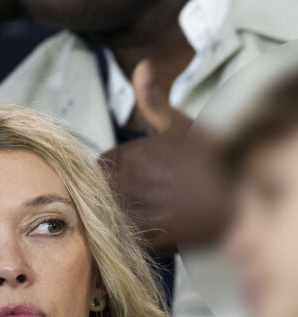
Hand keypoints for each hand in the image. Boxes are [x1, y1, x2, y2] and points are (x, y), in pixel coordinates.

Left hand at [99, 60, 222, 252]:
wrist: (232, 199)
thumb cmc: (207, 159)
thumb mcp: (179, 125)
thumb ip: (152, 101)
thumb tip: (141, 66)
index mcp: (129, 156)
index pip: (102, 166)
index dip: (117, 170)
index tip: (136, 175)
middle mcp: (125, 183)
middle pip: (100, 188)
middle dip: (113, 189)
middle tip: (141, 194)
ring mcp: (132, 211)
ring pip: (105, 210)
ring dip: (116, 210)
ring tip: (143, 209)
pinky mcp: (139, 236)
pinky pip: (118, 233)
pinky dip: (125, 232)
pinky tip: (145, 225)